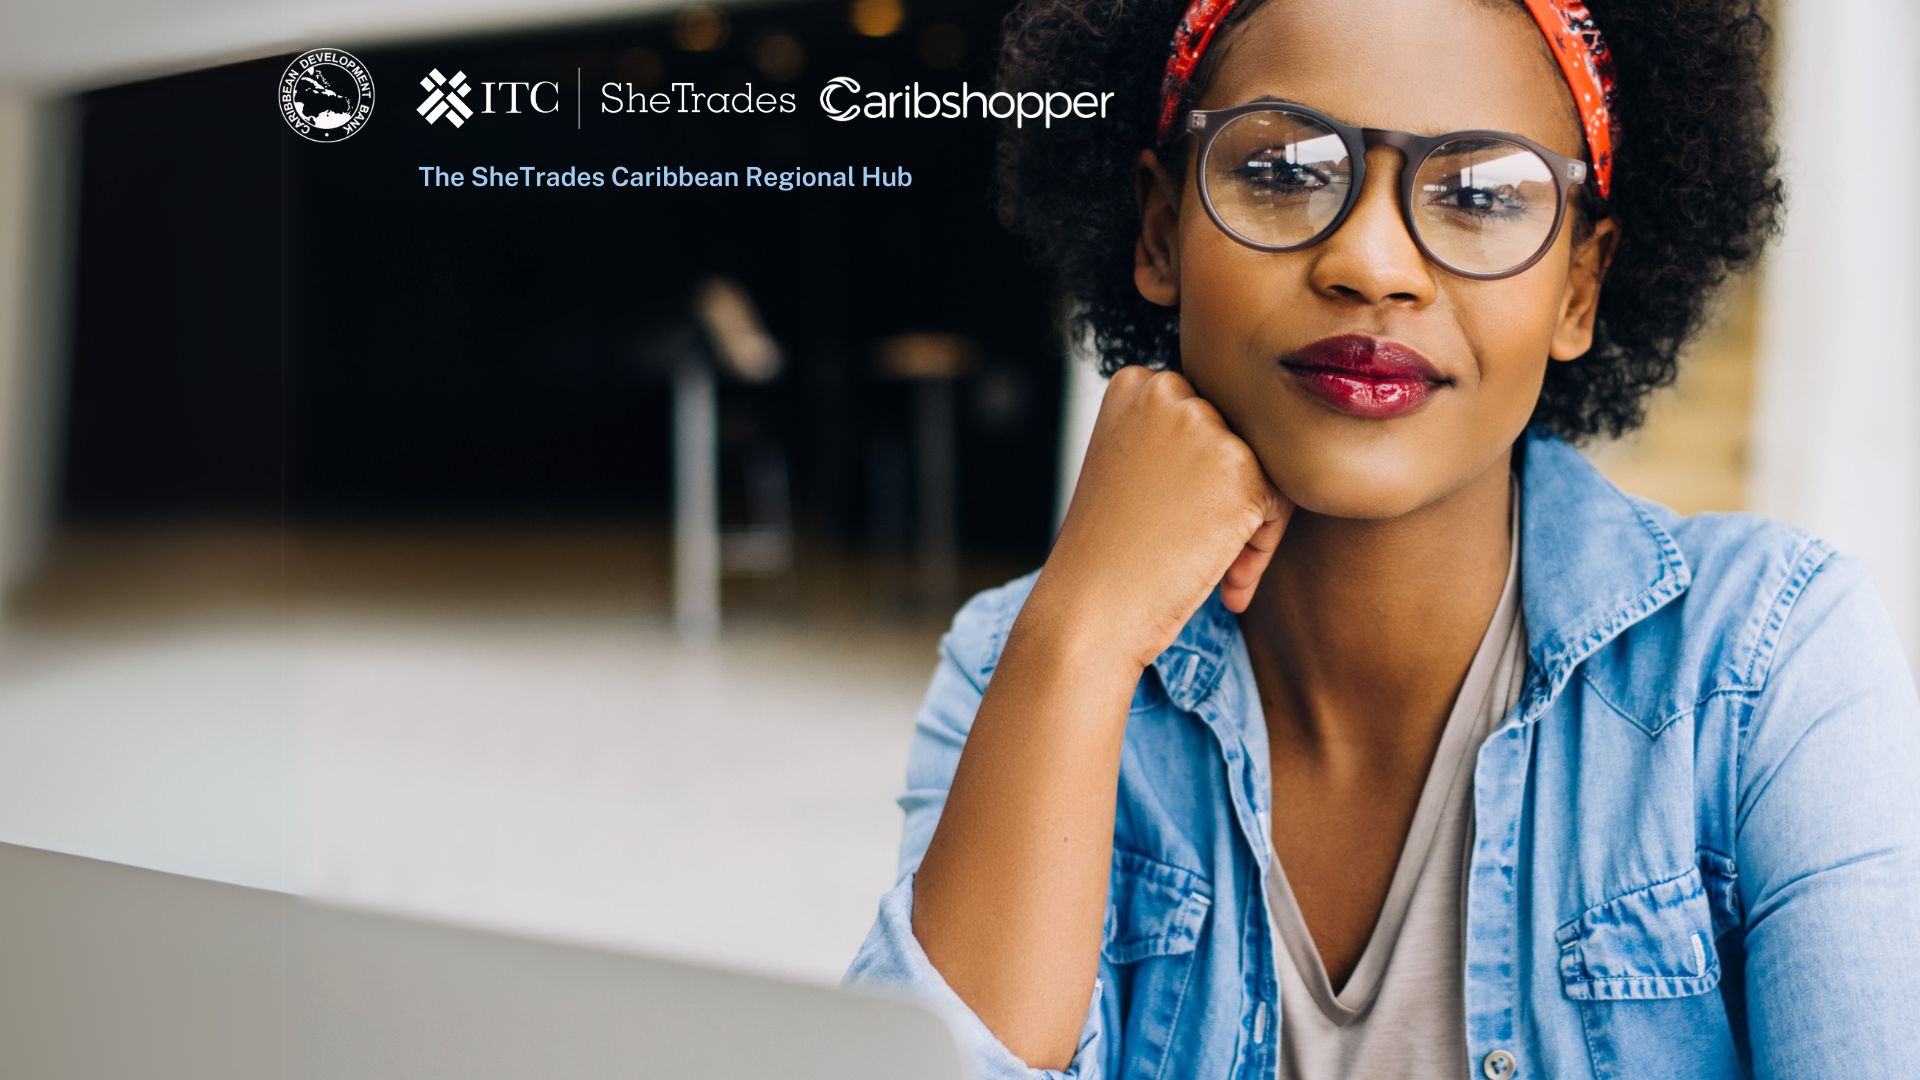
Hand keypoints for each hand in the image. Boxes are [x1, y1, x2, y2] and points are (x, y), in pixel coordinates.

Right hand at [1030, 365, 1292, 671]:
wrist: (1089, 609)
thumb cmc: (1110, 553)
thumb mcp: (1131, 468)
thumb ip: (1180, 438)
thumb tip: (1272, 435)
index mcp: (1136, 384)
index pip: (1208, 415)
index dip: (1204, 474)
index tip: (1180, 519)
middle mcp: (1168, 390)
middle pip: (1241, 437)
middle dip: (1234, 496)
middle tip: (1198, 551)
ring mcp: (1203, 425)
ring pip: (1268, 468)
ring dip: (1253, 524)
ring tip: (1221, 572)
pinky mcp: (1239, 467)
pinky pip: (1281, 502)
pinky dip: (1263, 545)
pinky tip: (1227, 581)